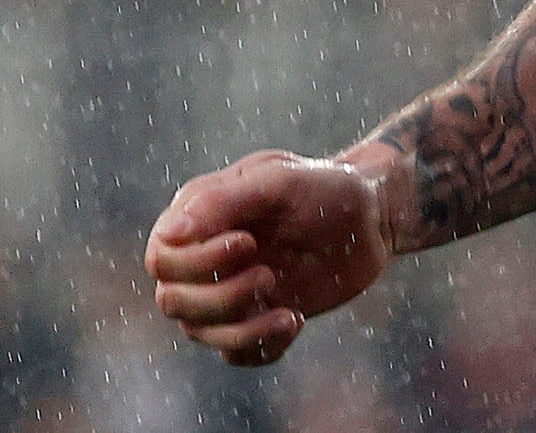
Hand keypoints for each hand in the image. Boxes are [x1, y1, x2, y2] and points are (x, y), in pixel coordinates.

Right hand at [144, 149, 397, 364]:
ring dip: (241, 329)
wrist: (373, 215)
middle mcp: (204, 259)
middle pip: (173, 301)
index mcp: (200, 218)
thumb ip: (225, 200)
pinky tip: (293, 322)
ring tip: (287, 312)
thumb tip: (170, 234)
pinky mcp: (255, 318)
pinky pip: (236, 355)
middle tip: (268, 275)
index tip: (247, 243)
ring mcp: (227, 292)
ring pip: (200, 331)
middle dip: (220, 297)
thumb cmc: (325, 187)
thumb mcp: (280, 180)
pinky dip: (261, 347)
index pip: (162, 258)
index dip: (195, 262)